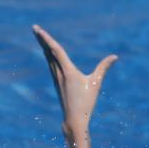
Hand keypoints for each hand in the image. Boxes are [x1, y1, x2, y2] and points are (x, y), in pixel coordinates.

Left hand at [32, 24, 117, 140]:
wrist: (73, 119)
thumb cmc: (86, 102)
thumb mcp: (96, 83)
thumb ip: (104, 68)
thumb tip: (115, 57)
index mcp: (67, 71)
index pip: (55, 50)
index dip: (47, 38)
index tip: (38, 30)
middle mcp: (59, 73)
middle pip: (49, 52)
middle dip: (41, 40)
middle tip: (34, 28)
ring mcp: (57, 79)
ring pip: (49, 59)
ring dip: (44, 47)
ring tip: (39, 38)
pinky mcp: (57, 83)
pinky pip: (51, 66)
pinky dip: (49, 57)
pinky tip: (48, 55)